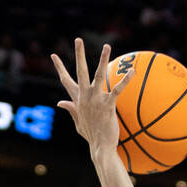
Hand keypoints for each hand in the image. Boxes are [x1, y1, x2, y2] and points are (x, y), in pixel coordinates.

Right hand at [50, 39, 134, 157]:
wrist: (100, 147)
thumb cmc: (92, 136)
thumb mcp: (78, 122)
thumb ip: (71, 110)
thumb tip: (60, 102)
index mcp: (77, 99)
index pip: (66, 80)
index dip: (59, 67)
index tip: (53, 55)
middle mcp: (84, 96)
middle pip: (80, 71)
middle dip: (78, 55)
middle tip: (78, 39)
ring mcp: (95, 99)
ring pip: (98, 75)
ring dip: (102, 60)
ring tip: (107, 45)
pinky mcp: (107, 105)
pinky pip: (118, 89)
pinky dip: (125, 80)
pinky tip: (132, 71)